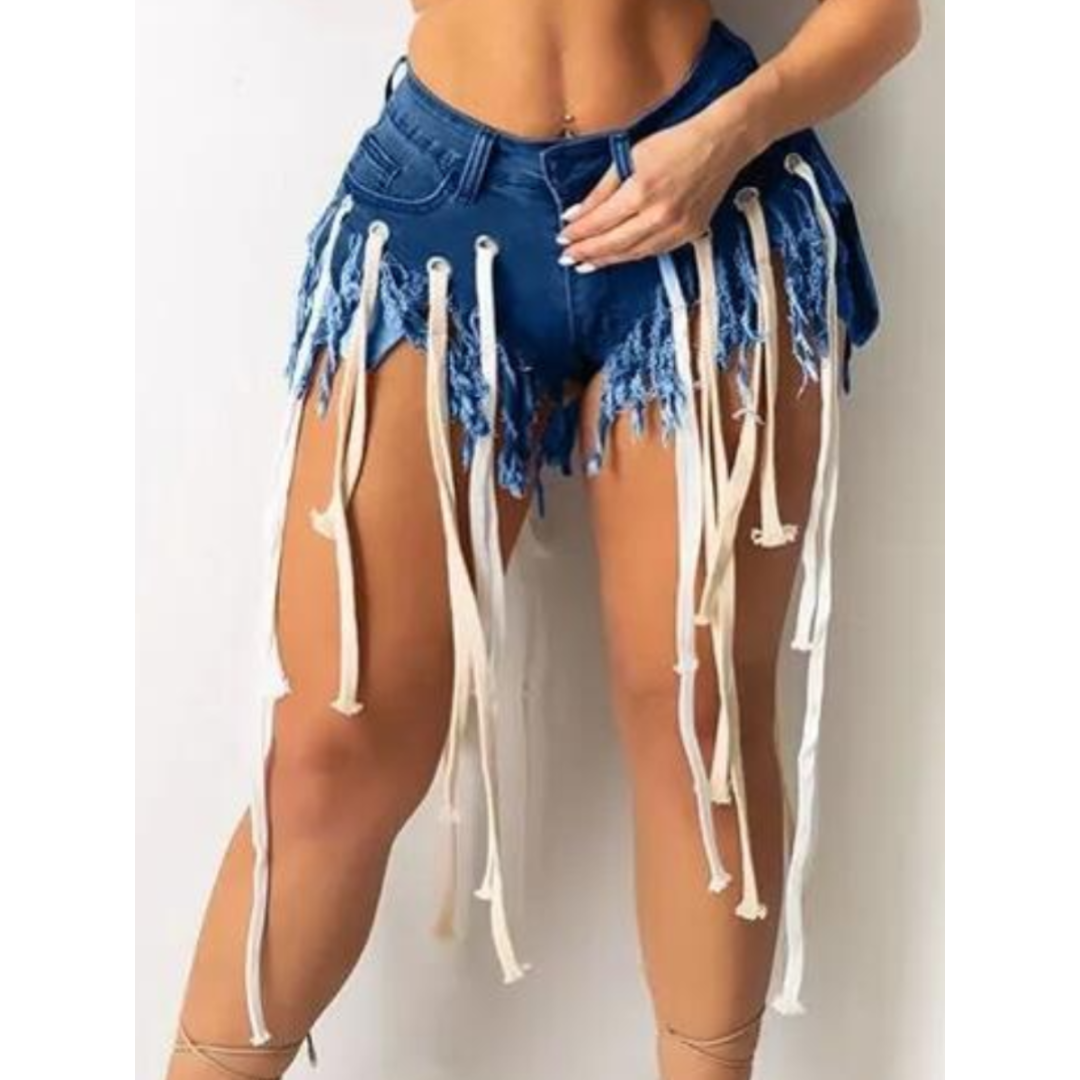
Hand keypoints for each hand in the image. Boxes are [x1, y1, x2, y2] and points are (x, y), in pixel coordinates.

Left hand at [556, 102, 760, 270]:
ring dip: (606, 260)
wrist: (722, 143)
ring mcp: (677, 228)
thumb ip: (602, 190)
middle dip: (587, 252)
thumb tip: (576, 213)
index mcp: (643, 191)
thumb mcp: (631, 157)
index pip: (600, 221)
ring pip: (633, 253)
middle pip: (614, 243)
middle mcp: (660, 215)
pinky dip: (631, 255)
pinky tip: (616, 256)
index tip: (563, 238)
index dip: (579, 233)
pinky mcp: (689, 234)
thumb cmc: (676, 143)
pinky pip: (653, 251)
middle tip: (567, 258)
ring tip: (585, 263)